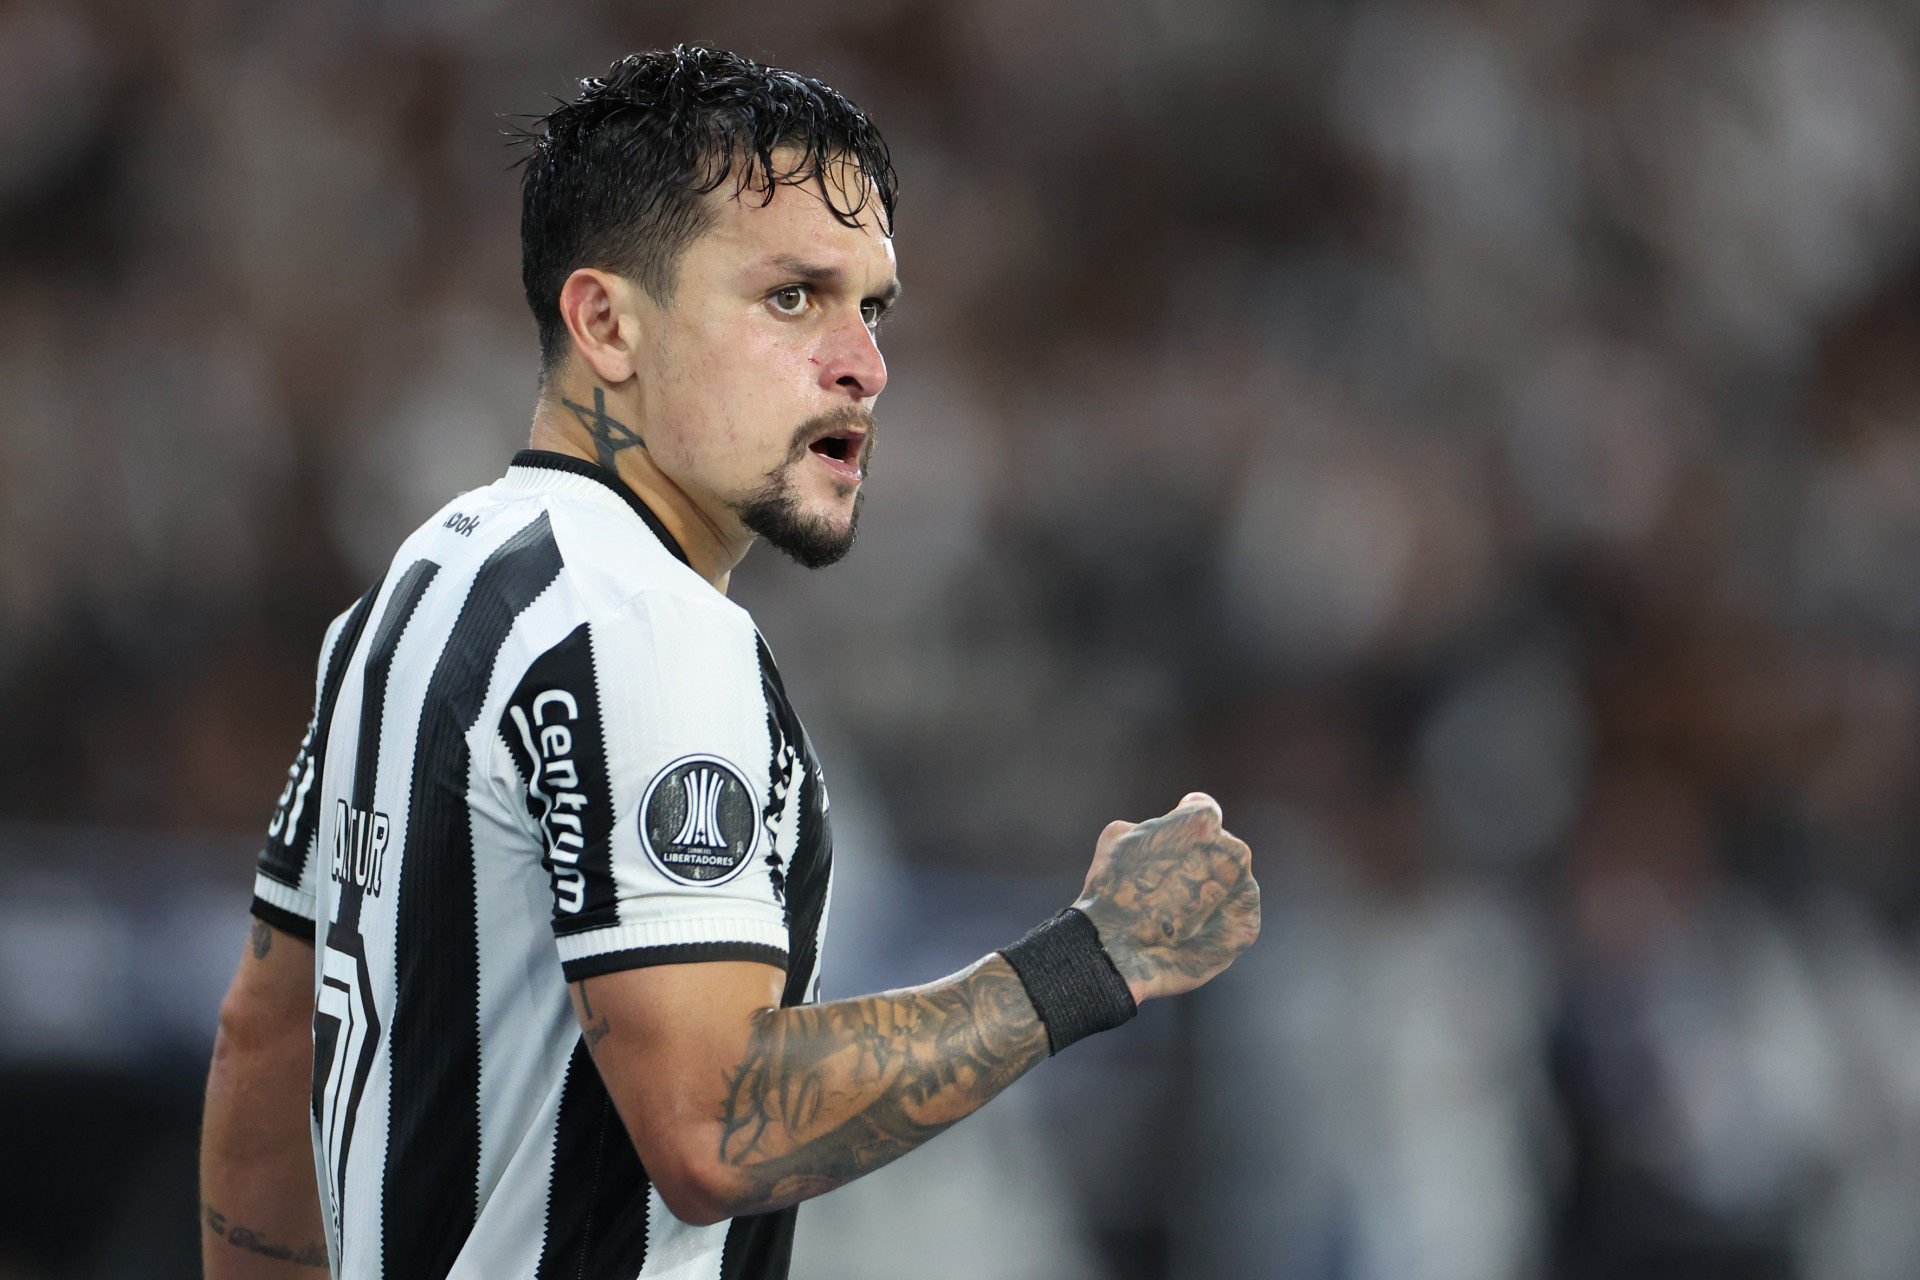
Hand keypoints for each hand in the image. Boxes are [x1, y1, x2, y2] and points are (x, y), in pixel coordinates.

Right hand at [1074, 793, 1259, 1002]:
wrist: (1117, 951)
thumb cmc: (1112, 888)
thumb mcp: (1118, 835)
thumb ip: (1153, 825)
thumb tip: (1169, 826)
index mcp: (1203, 821)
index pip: (1201, 810)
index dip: (1182, 825)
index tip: (1172, 842)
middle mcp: (1233, 851)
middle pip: (1219, 850)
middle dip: (1198, 862)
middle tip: (1169, 886)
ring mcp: (1244, 889)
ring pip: (1230, 884)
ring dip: (1210, 893)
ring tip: (1177, 914)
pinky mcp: (1247, 925)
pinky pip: (1234, 917)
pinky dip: (1215, 922)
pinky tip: (1189, 932)